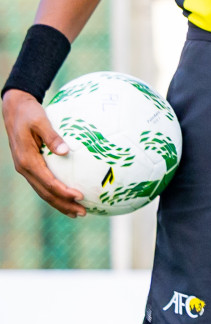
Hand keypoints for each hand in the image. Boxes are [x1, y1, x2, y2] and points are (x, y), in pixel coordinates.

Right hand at [3, 89, 84, 216]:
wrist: (15, 110)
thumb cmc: (29, 113)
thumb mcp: (41, 121)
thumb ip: (53, 136)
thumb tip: (66, 151)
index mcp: (27, 160)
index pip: (48, 182)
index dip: (63, 192)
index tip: (79, 196)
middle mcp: (24, 168)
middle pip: (45, 192)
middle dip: (63, 204)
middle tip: (82, 213)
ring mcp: (26, 168)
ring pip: (43, 191)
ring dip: (59, 202)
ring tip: (77, 211)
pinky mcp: (30, 165)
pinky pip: (43, 183)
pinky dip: (55, 192)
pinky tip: (68, 195)